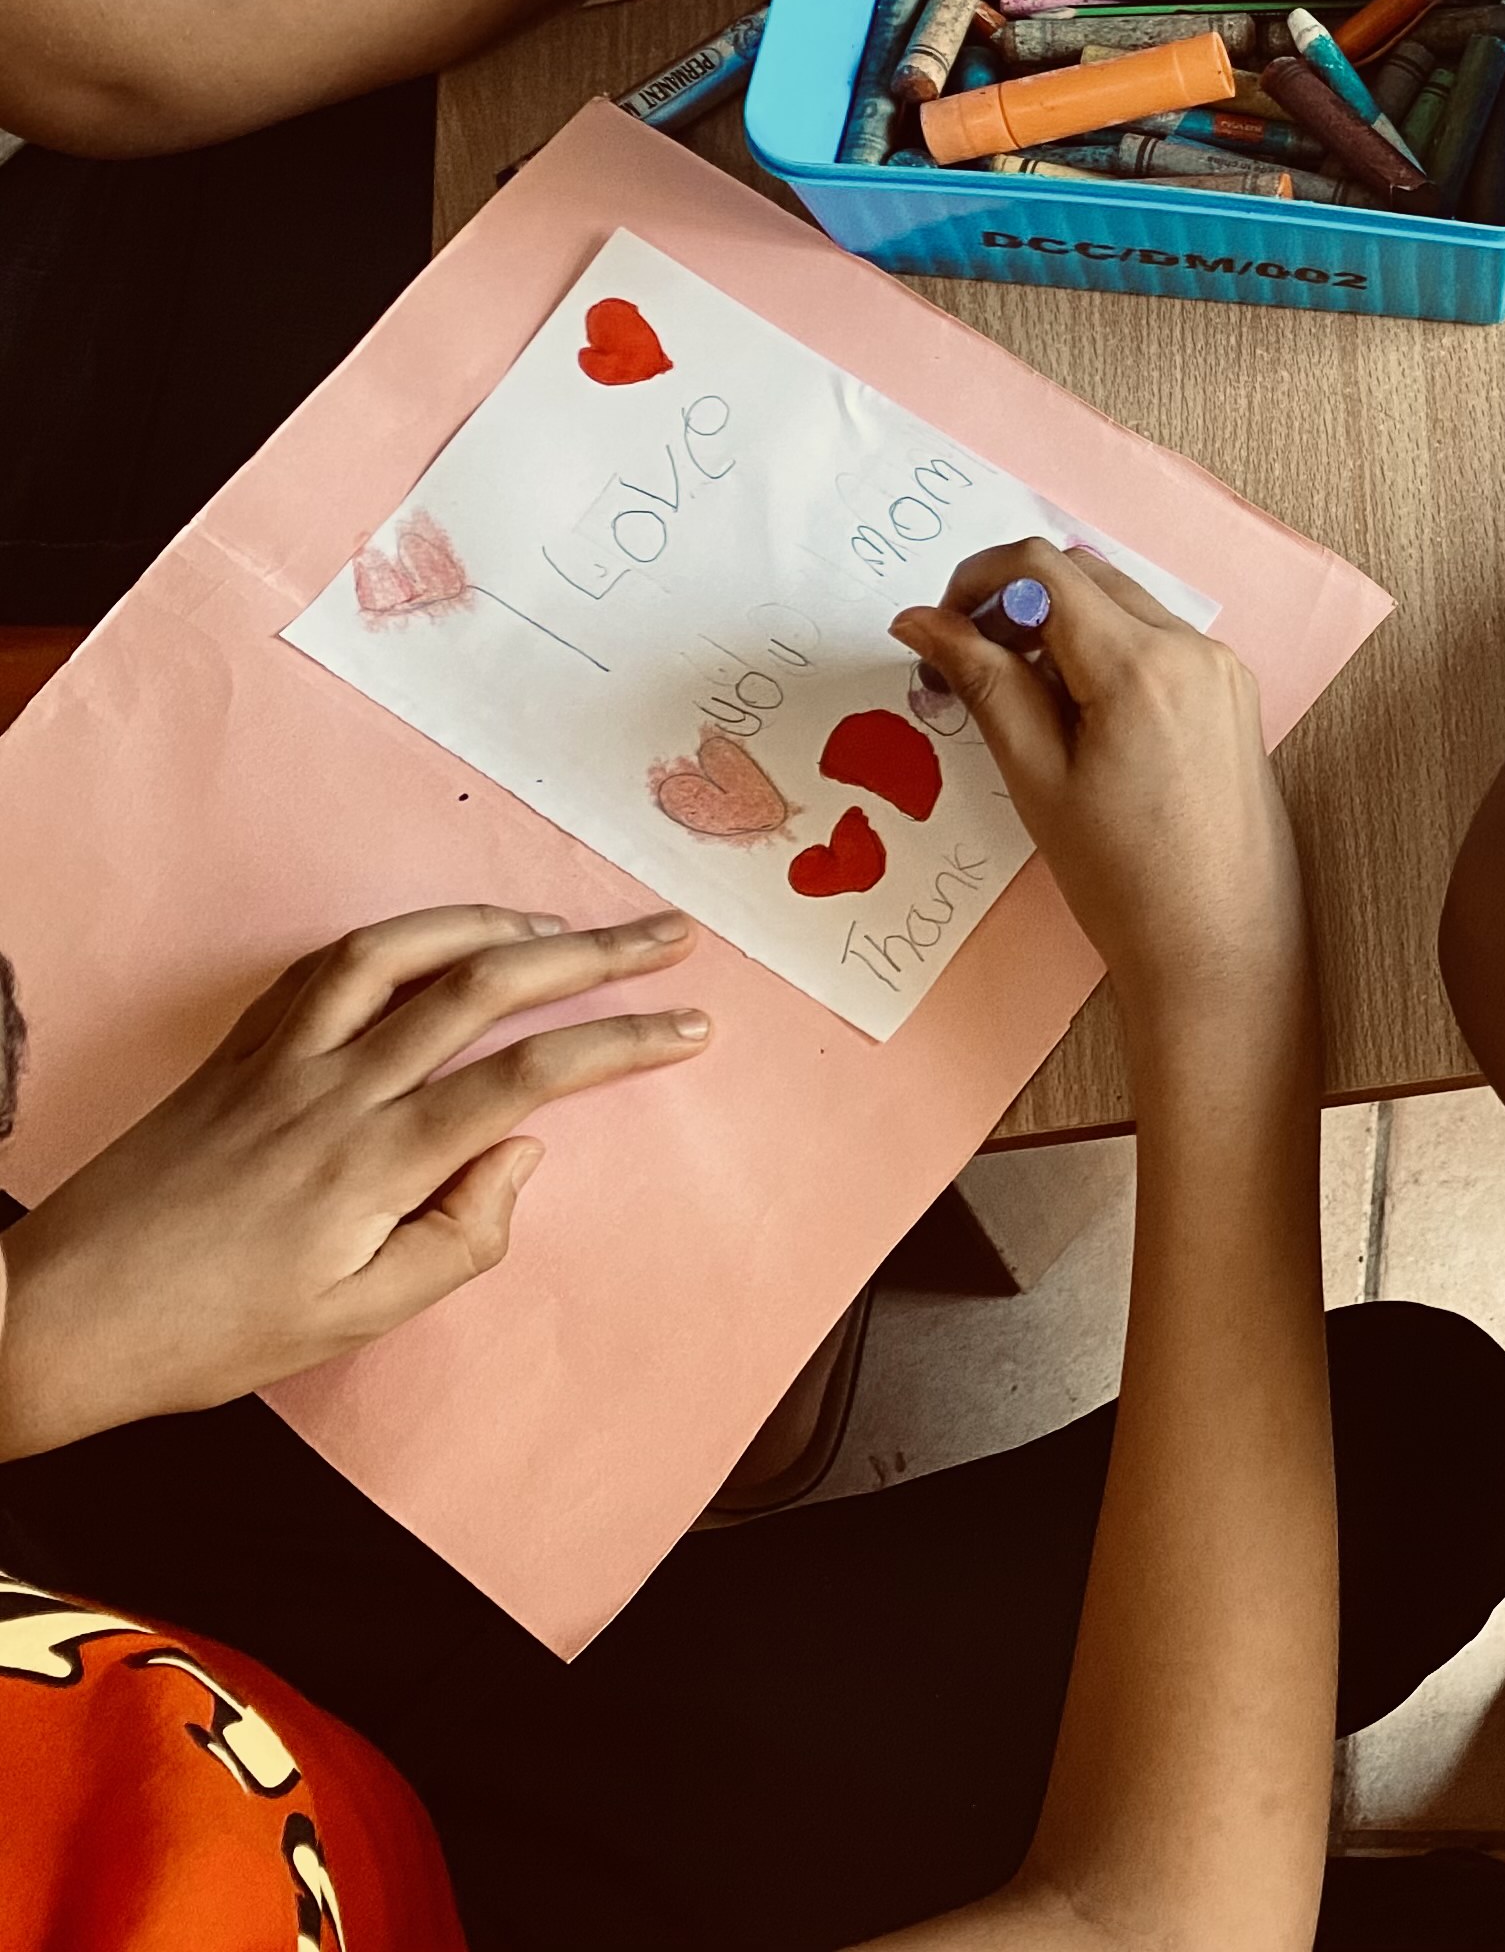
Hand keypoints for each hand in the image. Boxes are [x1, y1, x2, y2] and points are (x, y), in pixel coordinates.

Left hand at [0, 909, 708, 1460]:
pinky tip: (434, 941)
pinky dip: (398, 938)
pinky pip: (328, 965)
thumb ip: (460, 1237)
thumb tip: (518, 1155)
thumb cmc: (212, 1333)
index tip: (690, 1028)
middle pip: (487, 986)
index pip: (529, 1077)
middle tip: (665, 935)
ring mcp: (283, 1056)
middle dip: (593, 954)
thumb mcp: (355, 1318)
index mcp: (376, 1160)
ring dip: (498, 923)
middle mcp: (336, 1087)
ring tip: (564, 926)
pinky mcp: (240, 1049)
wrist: (60, 1312)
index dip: (622, 1042)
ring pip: (407, 951)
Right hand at [892, 541, 1305, 1044]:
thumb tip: (923, 620)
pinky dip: (1105, 650)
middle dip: (1016, 601)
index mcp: (1140, 663)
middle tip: (968, 666)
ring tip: (1019, 701)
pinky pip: (1157, 639)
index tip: (941, 628)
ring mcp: (1222, 667)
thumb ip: (983, 682)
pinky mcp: (1234, 693)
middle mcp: (1193, 647)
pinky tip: (1076, 716)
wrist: (1221, 947)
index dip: (977, 581)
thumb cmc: (1123, 880)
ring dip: (1060, 625)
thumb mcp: (1036, 776)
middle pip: (1085, 573)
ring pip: (1122, 602)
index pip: (1044, 567)